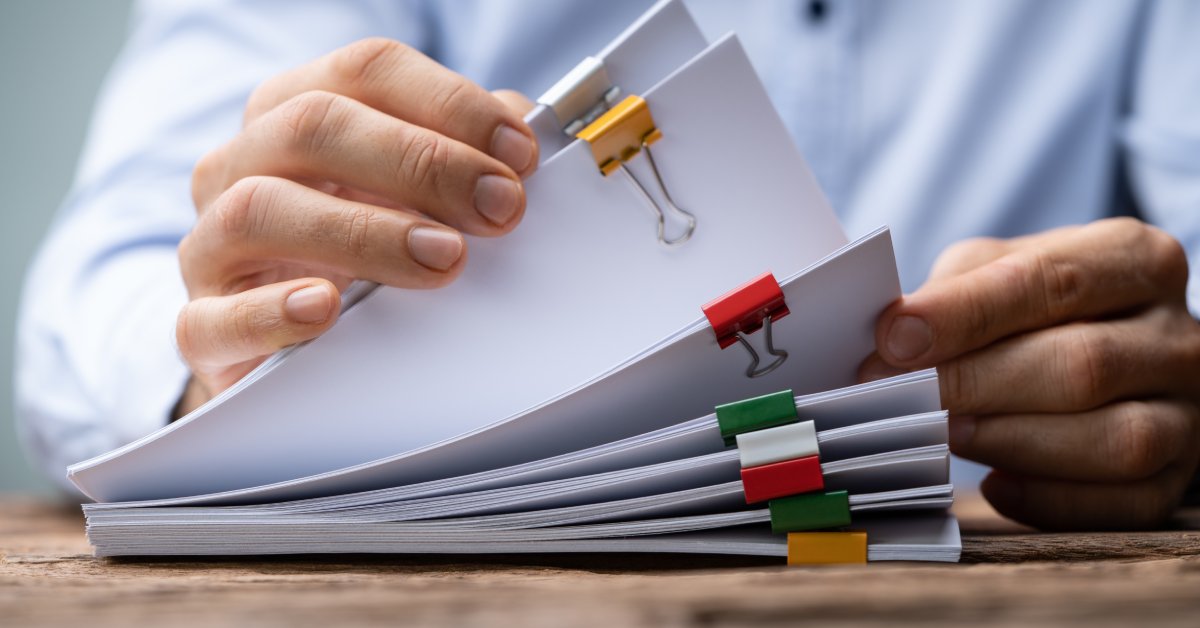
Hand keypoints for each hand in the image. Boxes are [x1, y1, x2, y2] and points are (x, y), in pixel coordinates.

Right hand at [175, 38, 538, 415]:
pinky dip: (273, 311)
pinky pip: (214, 315)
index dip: (450, 104)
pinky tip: (328, 309)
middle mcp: (244, 163)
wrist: (288, 349)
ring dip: (363, 230)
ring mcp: (212, 243)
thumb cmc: (361, 256)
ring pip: (260, 207)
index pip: (365, 71)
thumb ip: (462, 157)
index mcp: (296, 111)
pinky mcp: (201, 325)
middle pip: (314, 125)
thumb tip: (520, 136)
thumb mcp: (414, 196)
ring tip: (444, 260)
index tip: (520, 154)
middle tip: (500, 209)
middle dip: (422, 163)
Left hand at [860, 218, 1199, 529]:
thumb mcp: (996, 271)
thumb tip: (893, 338)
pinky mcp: (1178, 477)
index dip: (966, 313)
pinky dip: (1051, 500)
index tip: (894, 338)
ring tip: (944, 434)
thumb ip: (953, 294)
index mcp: (1135, 260)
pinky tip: (996, 486)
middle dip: (976, 383)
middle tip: (899, 395)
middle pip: (1082, 364)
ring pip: (1117, 441)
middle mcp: (1176, 333)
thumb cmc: (1033, 308)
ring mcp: (1189, 410)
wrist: (1104, 345)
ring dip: (1012, 442)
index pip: (1050, 282)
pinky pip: (1124, 504)